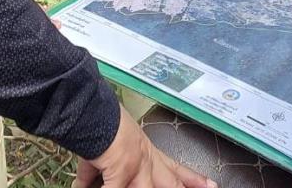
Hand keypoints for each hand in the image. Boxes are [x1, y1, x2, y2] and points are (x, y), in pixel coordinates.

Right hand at [76, 106, 215, 187]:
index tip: (211, 185)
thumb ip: (97, 173)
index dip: (193, 178)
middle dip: (184, 187)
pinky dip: (96, 185)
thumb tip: (80, 186)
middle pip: (171, 181)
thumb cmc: (97, 124)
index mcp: (147, 152)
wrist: (91, 112)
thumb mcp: (103, 150)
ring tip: (149, 185)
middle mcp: (146, 159)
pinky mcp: (122, 172)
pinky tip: (91, 187)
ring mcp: (136, 166)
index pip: (175, 169)